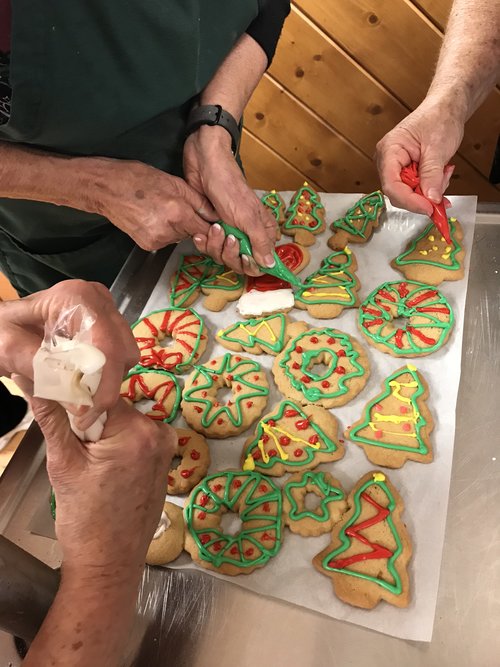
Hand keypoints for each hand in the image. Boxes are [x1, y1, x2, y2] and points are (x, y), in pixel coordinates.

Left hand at [0, 280, 138, 429]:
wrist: (4, 320)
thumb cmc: (3, 328)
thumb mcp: (11, 348)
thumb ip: (43, 375)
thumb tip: (80, 406)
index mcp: (77, 299)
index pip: (106, 344)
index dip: (104, 383)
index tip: (86, 414)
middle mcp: (99, 300)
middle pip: (122, 351)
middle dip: (106, 386)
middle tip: (83, 412)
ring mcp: (107, 310)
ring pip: (126, 355)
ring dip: (107, 380)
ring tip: (79, 394)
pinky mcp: (110, 322)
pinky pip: (121, 354)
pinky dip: (106, 373)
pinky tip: (83, 379)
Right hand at [34, 397, 174, 580]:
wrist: (109, 563)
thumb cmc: (86, 520)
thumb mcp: (63, 464)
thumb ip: (51, 417)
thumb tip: (32, 380)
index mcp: (137, 431)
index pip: (99, 394)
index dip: (75, 404)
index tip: (60, 415)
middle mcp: (159, 433)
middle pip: (112, 408)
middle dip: (89, 422)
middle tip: (76, 452)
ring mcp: (165, 447)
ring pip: (122, 423)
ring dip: (102, 435)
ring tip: (90, 466)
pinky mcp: (164, 459)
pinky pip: (135, 439)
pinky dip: (117, 446)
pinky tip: (105, 471)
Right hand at [94, 157, 217, 250]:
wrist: (106, 188)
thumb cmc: (137, 179)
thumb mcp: (174, 182)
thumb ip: (198, 201)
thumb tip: (215, 214)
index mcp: (177, 212)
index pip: (205, 229)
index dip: (208, 224)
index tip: (208, 220)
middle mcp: (168, 230)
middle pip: (192, 233)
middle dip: (190, 222)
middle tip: (175, 206)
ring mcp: (156, 240)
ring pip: (178, 237)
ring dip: (176, 227)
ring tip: (160, 210)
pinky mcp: (147, 245)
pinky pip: (165, 241)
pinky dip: (163, 232)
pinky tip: (152, 218)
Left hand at [183, 125, 277, 274]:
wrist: (205, 164)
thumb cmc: (229, 187)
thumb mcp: (247, 217)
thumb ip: (259, 242)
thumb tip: (271, 265)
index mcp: (262, 231)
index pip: (261, 262)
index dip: (251, 264)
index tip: (243, 256)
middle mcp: (247, 234)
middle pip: (239, 262)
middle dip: (228, 253)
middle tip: (225, 233)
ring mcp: (229, 232)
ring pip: (222, 257)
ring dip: (214, 246)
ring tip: (212, 227)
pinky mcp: (212, 230)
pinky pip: (208, 248)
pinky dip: (203, 243)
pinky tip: (200, 232)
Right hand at [376, 97, 462, 214]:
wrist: (446, 108)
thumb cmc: (439, 117)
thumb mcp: (438, 148)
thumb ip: (432, 175)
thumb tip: (431, 199)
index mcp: (389, 150)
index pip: (392, 186)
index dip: (410, 201)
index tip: (429, 208)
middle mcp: (387, 161)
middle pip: (398, 193)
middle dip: (422, 196)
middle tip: (442, 192)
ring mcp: (395, 167)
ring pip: (408, 193)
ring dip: (429, 191)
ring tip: (444, 174)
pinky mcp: (405, 171)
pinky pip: (414, 188)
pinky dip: (430, 187)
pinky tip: (440, 176)